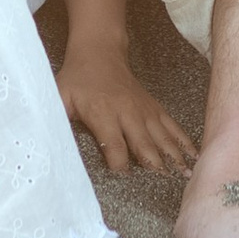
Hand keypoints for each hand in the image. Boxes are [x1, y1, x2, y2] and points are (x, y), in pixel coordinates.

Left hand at [60, 48, 197, 176]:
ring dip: (174, 156)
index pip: (113, 144)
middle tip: (166, 185)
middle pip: (144, 143)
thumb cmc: (77, 79)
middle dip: (155, 165)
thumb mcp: (59, 97)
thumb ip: (55, 118)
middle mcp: (128, 112)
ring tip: (186, 175)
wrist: (99, 52)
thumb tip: (45, 141)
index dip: (119, 163)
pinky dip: (184, 140)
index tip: (124, 178)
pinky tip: (193, 155)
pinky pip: (172, 126)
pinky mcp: (154, 107)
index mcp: (103, 113)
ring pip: (162, 136)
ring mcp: (144, 110)